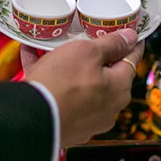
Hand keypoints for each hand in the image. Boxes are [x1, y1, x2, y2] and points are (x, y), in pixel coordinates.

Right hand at [22, 30, 143, 147]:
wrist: (29, 118)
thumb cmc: (63, 82)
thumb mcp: (87, 52)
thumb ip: (111, 44)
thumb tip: (131, 38)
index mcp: (119, 89)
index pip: (131, 60)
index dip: (130, 44)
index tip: (130, 35)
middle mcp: (108, 108)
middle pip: (106, 75)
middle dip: (96, 58)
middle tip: (86, 40)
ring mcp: (86, 120)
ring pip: (80, 85)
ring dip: (69, 68)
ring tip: (52, 47)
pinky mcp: (65, 125)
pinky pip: (61, 95)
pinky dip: (51, 79)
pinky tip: (33, 59)